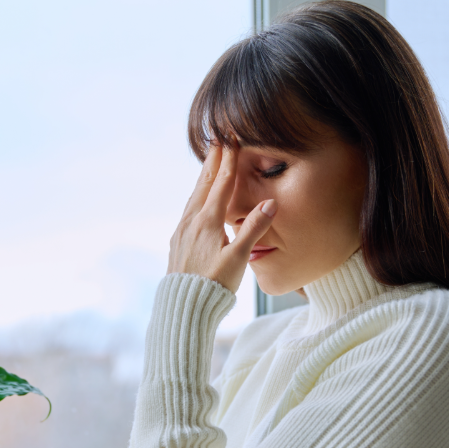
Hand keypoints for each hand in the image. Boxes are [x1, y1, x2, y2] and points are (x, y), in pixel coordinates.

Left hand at [167, 143, 276, 292]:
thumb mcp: (238, 259)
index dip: (228, 161)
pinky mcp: (177, 243)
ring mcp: (182, 232)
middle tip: (217, 140)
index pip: (221, 184)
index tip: (231, 140)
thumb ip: (253, 229)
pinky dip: (195, 197)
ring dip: (202, 178)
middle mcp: (191, 222)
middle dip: (212, 162)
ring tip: (208, 164)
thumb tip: (271, 203)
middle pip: (204, 185)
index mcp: (208, 222)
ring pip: (193, 197)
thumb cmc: (213, 286)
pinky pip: (187, 211)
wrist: (183, 307)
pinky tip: (196, 201)